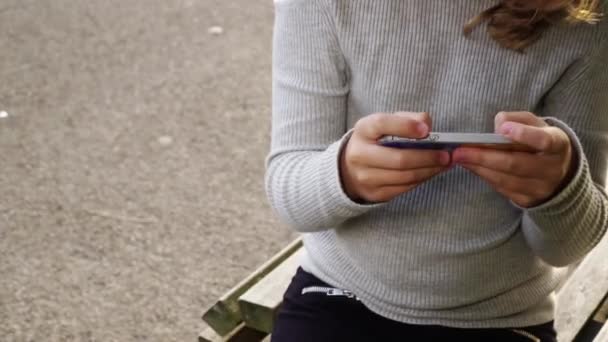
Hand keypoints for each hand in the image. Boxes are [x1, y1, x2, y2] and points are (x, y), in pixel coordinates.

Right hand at [340, 112, 450, 202]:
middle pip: (399, 158)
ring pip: (405, 176)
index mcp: (363, 130)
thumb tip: (426, 125)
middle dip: (427, 157)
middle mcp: (360, 154)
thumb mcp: (386, 124)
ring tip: (444, 163)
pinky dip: (422, 179)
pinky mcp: (374, 193)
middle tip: (446, 155)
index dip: (405, 126)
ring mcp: (365, 177)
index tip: (426, 130)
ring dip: (429, 170)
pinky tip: (432, 172)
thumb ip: (407, 119)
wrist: (351, 168)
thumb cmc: (376, 141)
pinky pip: (404, 188)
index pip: (382, 124)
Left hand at [452, 111, 574, 207]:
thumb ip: (518, 119)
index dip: (524, 135)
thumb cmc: (541, 142)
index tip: (503, 129)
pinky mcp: (528, 200)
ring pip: (506, 179)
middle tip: (460, 151)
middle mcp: (552, 169)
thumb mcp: (536, 124)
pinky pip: (502, 189)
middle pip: (516, 164)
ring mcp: (541, 188)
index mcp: (558, 145)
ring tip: (460, 158)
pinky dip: (485, 176)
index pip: (544, 141)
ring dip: (479, 168)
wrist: (558, 172)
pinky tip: (471, 166)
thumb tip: (499, 126)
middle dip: (485, 157)